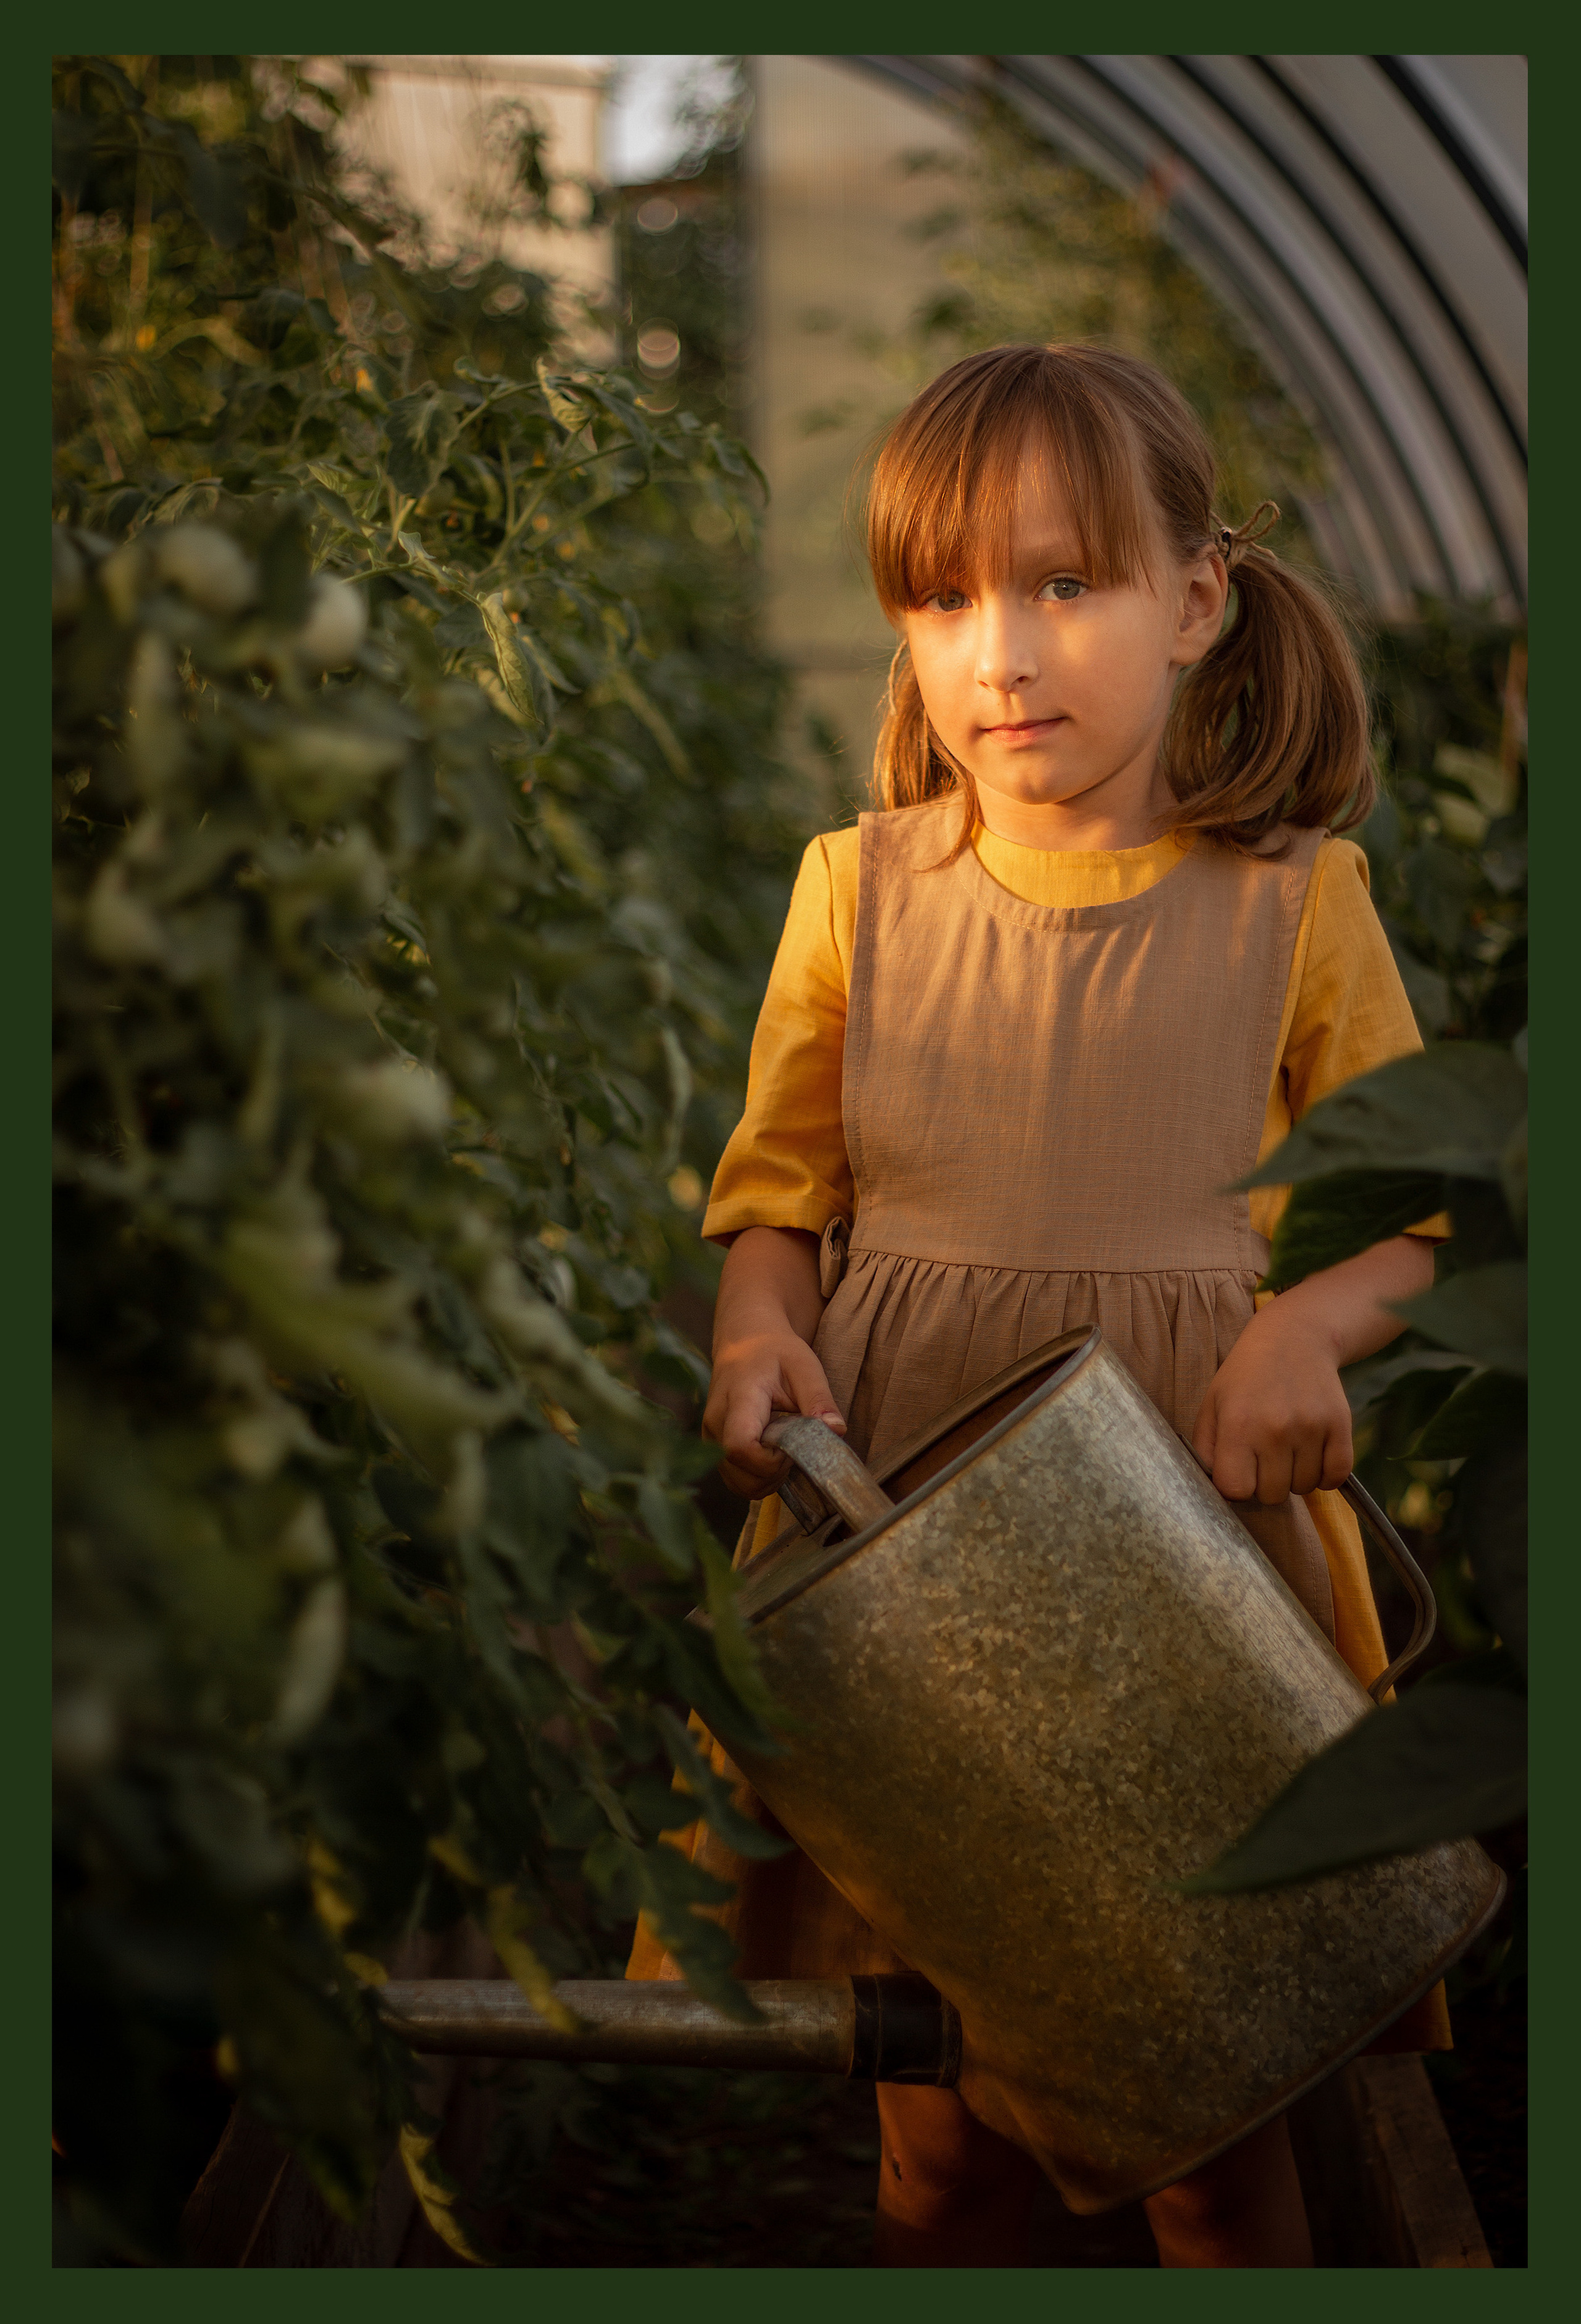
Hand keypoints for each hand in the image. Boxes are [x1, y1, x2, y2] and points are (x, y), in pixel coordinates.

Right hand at [703, 1225, 846, 1498]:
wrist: (746, 1342)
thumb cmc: (776, 1352)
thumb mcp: (805, 1367)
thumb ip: (819, 1399)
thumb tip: (837, 1430)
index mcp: (739, 1399)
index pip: (740, 1446)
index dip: (770, 1461)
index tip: (792, 1448)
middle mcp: (716, 1421)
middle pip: (738, 1474)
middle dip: (773, 1475)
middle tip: (794, 1451)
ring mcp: (710, 1436)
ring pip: (736, 1483)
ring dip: (766, 1479)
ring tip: (783, 1451)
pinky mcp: (713, 1446)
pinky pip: (734, 1478)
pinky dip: (756, 1477)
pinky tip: (771, 1455)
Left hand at [1192, 1300, 1352, 1502]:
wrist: (1294, 1337)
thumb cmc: (1246, 1376)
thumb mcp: (1213, 1404)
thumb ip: (1206, 1448)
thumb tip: (1218, 1489)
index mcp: (1238, 1425)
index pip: (1236, 1489)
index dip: (1235, 1486)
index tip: (1238, 1471)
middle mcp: (1275, 1429)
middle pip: (1272, 1495)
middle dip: (1265, 1483)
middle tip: (1263, 1458)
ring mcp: (1310, 1428)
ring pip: (1304, 1488)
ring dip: (1294, 1478)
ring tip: (1286, 1450)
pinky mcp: (1339, 1426)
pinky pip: (1335, 1477)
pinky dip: (1324, 1477)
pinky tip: (1311, 1458)